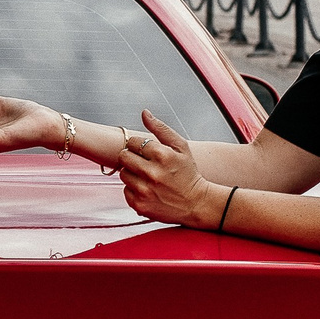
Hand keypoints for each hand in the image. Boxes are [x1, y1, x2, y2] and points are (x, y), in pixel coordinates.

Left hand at [116, 112, 218, 227]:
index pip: (133, 142)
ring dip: (132, 174)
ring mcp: (144, 190)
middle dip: (132, 158)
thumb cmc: (188, 173)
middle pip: (123, 157)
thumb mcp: (181, 147)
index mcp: (162, 155)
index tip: (147, 152)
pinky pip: (125, 191)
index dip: (139, 145)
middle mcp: (151, 173)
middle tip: (144, 163)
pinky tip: (147, 189)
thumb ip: (161, 128)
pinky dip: (133, 190)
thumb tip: (144, 113)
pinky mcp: (139, 205)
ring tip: (147, 177)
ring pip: (123, 174)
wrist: (196, 204)